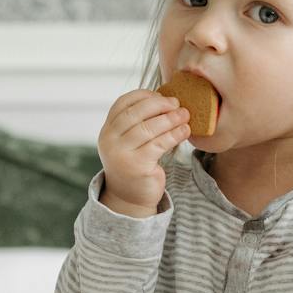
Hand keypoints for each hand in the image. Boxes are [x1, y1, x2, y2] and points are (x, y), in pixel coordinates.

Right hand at [98, 89, 190, 216]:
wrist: (129, 197)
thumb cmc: (134, 164)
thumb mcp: (129, 141)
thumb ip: (138, 122)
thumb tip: (166, 100)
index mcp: (107, 130)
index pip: (122, 103)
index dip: (143, 95)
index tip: (162, 95)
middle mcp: (110, 140)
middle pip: (135, 113)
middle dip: (159, 104)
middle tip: (177, 103)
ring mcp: (121, 154)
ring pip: (148, 128)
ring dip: (170, 118)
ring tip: (185, 115)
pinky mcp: (137, 166)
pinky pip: (159, 144)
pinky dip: (174, 134)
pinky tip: (184, 131)